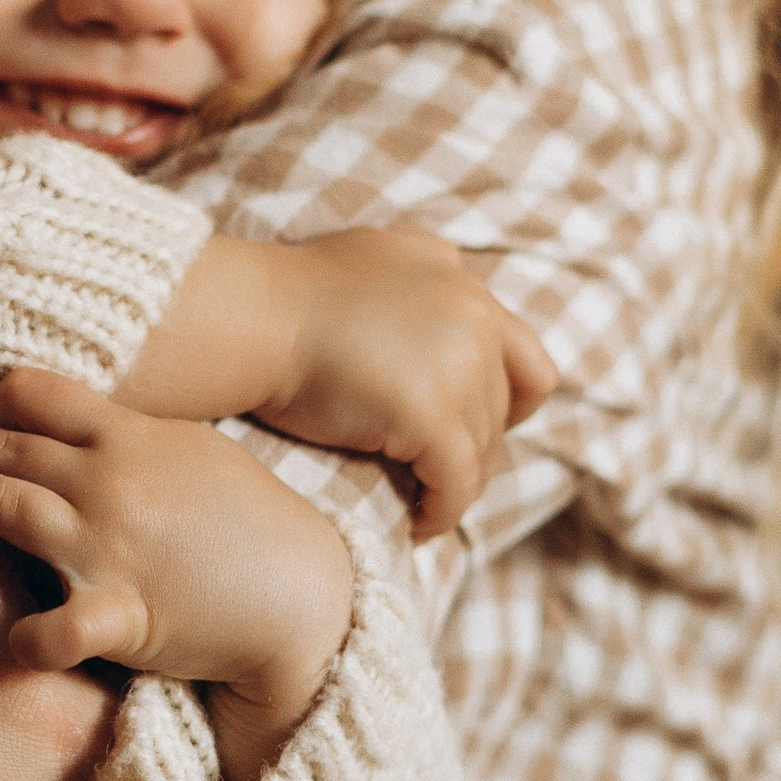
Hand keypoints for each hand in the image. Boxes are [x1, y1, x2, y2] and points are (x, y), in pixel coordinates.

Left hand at [0, 370, 354, 780]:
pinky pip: (61, 626)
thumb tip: (70, 424)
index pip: (33, 393)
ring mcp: (113, 544)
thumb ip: (126, 438)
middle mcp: (111, 481)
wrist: (307, 596)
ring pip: (5, 504)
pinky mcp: (124, 613)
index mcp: (128, 438)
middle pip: (0, 444)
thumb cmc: (248, 526)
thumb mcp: (190, 455)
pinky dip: (23, 636)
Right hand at [250, 229, 551, 533]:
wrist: (254, 319)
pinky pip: (458, 483)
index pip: (526, 360)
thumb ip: (425, 272)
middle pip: (502, 412)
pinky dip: (444, 511)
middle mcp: (476, 316)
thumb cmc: (291, 295)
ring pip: (483, 452)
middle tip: (431, 476)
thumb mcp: (377, 256)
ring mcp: (460, 365)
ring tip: (420, 503)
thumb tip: (452, 278)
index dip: (508, 403)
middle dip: (473, 448)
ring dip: (454, 484)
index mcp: (462, 281)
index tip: (471, 427)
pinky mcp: (434, 416)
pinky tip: (418, 524)